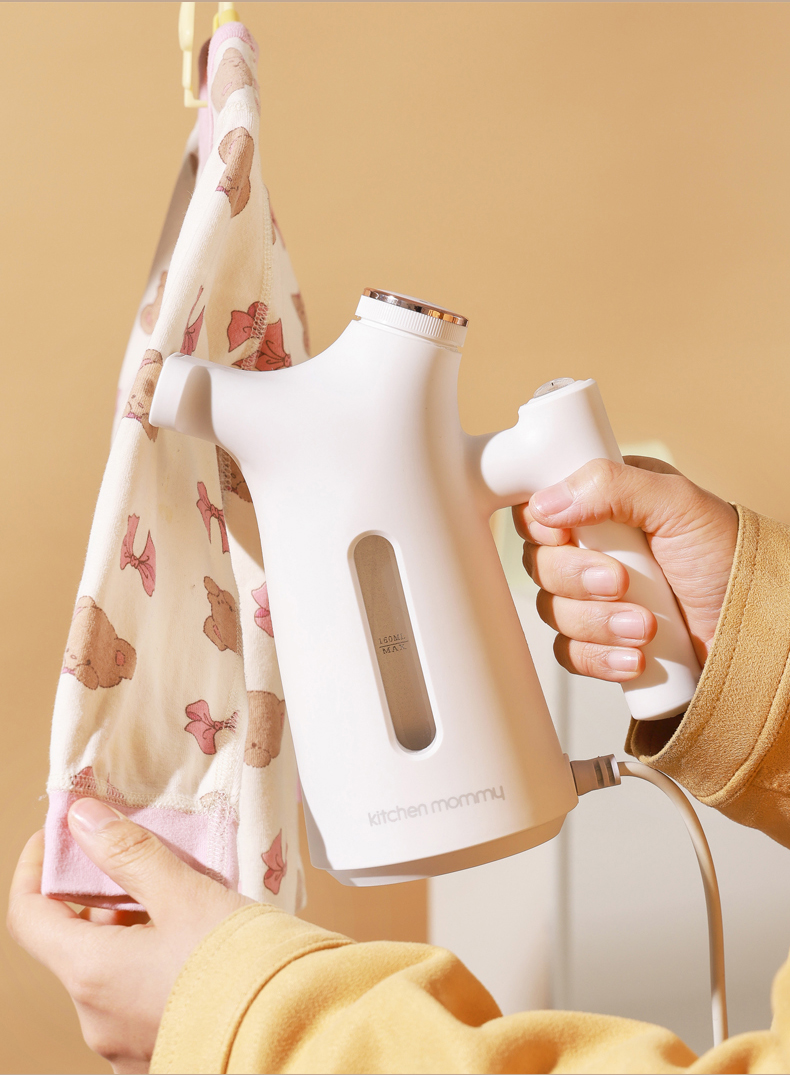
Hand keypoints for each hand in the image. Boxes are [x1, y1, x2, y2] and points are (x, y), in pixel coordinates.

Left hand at [7, 800, 251, 1073]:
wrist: (297, 1037)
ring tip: (184, 894)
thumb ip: (131, 854)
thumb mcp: (187, 894)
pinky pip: (139, 998)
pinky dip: (153, 960)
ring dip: (134, 927)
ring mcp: (125, 1044)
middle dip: (102, 894)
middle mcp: (96, 1018)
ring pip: (111, 971)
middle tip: (143, 856)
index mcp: (92, 975)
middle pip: (75, 942)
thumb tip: (83, 820)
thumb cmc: (242, 965)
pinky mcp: (160, 1051)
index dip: (37, 868)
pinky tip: (197, 939)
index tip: (64, 835)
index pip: (29, 916)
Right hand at [513, 457, 737, 680]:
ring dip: (597, 623)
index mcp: (604, 505)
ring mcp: (595, 598)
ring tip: (645, 626)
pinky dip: (598, 658)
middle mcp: (594, 549)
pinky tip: (633, 657)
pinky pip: (570, 653)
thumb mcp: (679, 504)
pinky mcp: (602, 641)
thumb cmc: (729, 558)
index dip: (543, 527)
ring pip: (553, 612)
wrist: (760, 626)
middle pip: (541, 565)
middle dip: (579, 580)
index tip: (565, 535)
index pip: (539, 510)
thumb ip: (613, 486)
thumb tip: (549, 502)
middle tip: (621, 583)